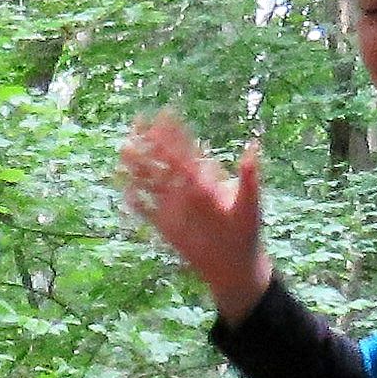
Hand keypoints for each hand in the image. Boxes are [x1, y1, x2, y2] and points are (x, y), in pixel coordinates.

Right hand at [118, 114, 273, 319]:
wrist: (234, 264)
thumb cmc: (246, 233)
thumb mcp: (249, 203)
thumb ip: (248, 177)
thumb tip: (253, 146)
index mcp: (204, 180)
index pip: (186, 151)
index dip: (175, 133)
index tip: (164, 113)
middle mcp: (186, 189)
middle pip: (164, 161)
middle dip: (150, 142)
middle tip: (136, 122)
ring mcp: (174, 206)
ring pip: (151, 181)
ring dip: (138, 166)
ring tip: (124, 149)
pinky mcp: (165, 225)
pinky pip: (147, 211)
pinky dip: (136, 202)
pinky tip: (125, 191)